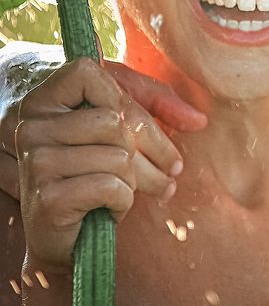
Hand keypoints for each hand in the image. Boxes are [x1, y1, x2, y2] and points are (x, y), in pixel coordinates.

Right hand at [16, 58, 188, 271]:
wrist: (55, 230)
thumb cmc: (91, 168)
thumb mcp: (120, 121)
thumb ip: (157, 104)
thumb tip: (199, 120)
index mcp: (45, 98)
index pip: (92, 75)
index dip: (128, 101)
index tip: (144, 126)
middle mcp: (32, 126)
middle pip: (115, 121)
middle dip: (149, 152)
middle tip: (165, 173)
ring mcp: (36, 161)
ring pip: (119, 156)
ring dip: (135, 181)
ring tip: (125, 191)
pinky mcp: (47, 197)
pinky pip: (111, 186)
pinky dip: (123, 201)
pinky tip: (111, 207)